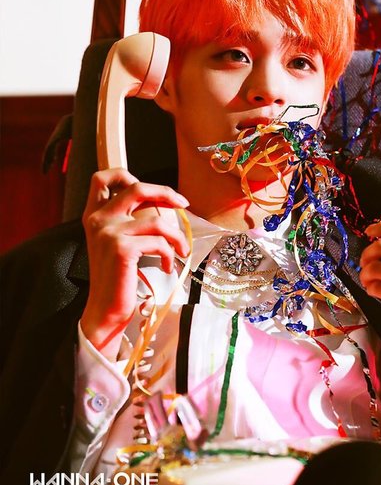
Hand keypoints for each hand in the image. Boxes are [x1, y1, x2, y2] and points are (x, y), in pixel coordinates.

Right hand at [81, 168, 189, 358]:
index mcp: (93, 215)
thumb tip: (159, 202)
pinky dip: (170, 254)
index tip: (152, 189)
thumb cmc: (116, 278)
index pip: (102, 178)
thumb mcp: (115, 243)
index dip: (126, 174)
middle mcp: (98, 220)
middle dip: (166, 193)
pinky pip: (159, 242)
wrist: (105, 310)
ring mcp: (109, 233)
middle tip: (184, 204)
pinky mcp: (122, 248)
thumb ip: (125, 221)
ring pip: (157, 220)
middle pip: (137, 188)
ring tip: (181, 251)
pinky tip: (168, 266)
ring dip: (176, 236)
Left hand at [360, 219, 380, 390]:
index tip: (369, 232)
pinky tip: (376, 291)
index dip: (380, 227)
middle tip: (365, 262)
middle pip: (380, 245)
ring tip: (369, 280)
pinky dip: (370, 289)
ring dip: (365, 273)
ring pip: (373, 267)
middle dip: (367, 253)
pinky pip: (376, 288)